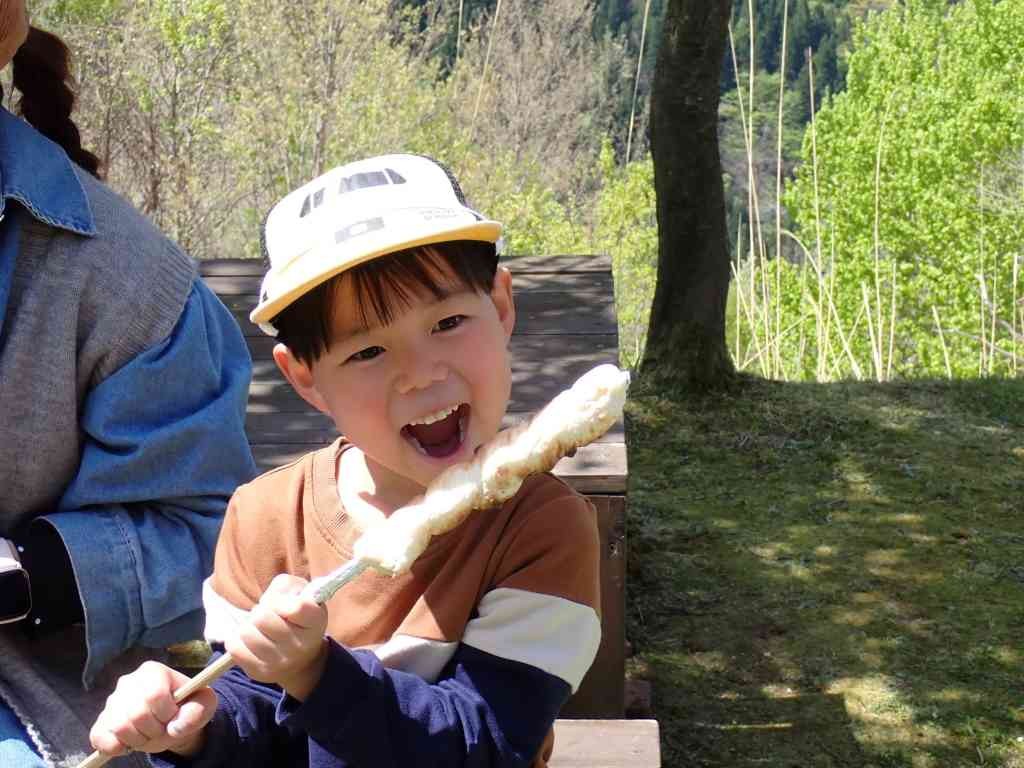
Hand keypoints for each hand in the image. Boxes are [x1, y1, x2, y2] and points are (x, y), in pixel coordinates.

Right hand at [89, 661, 215, 758]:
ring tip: (148, 734)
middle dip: (154, 729)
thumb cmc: (188, 707)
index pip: (154, 695)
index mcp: (153, 671)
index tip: (173, 715)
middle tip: (162, 727)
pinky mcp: (102, 720)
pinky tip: (128, 743)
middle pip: (137, 713)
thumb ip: (198, 711)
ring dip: (138, 739)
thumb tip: (176, 727)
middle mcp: (128, 681)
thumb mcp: (204, 705)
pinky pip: (99, 737)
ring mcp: (112, 701)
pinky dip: (114, 746)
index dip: (167, 713)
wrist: (171, 720)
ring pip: (119, 727)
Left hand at [226, 573, 328, 700]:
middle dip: (260, 611)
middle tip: (266, 615)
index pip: (296, 607)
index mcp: (316, 621)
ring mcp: (281, 662)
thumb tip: (267, 601)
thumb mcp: (298, 591)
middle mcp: (301, 645)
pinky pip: (235, 649)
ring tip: (258, 628)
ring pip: (246, 633)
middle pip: (262, 618)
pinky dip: (237, 640)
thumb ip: (284, 587)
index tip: (282, 603)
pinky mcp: (261, 672)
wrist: (301, 655)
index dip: (280, 600)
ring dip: (248, 625)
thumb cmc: (296, 615)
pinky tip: (249, 640)